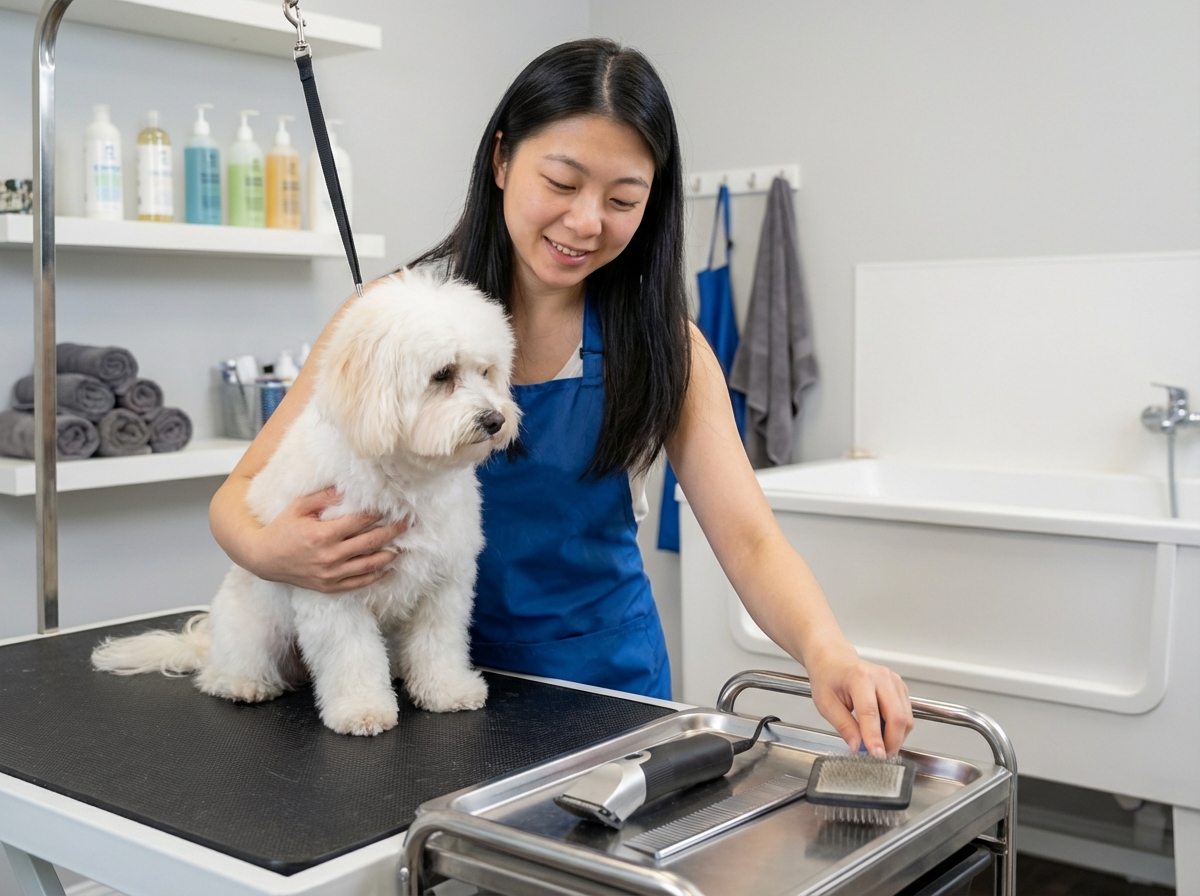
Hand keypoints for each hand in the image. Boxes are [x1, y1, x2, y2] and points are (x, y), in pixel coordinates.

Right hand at [246, 487, 408, 592]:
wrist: (263, 559)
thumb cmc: (281, 529)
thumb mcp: (298, 507)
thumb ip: (323, 497)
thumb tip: (347, 489)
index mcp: (323, 535)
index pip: (359, 521)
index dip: (378, 513)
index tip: (392, 505)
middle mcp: (330, 556)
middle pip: (371, 542)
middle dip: (392, 531)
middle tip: (407, 523)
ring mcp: (331, 574)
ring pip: (369, 565)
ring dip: (390, 555)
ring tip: (403, 545)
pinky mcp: (330, 587)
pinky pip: (359, 583)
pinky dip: (376, 575)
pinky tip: (388, 567)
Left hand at [806, 642, 912, 757]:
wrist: (834, 660)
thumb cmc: (828, 677)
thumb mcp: (826, 704)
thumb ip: (844, 726)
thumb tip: (858, 748)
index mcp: (859, 677)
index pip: (870, 712)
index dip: (874, 737)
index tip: (876, 755)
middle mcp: (881, 677)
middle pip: (897, 717)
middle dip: (891, 742)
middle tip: (878, 757)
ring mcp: (894, 681)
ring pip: (905, 718)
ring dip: (895, 738)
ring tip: (877, 743)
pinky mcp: (900, 688)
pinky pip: (906, 714)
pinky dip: (897, 728)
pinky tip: (882, 731)